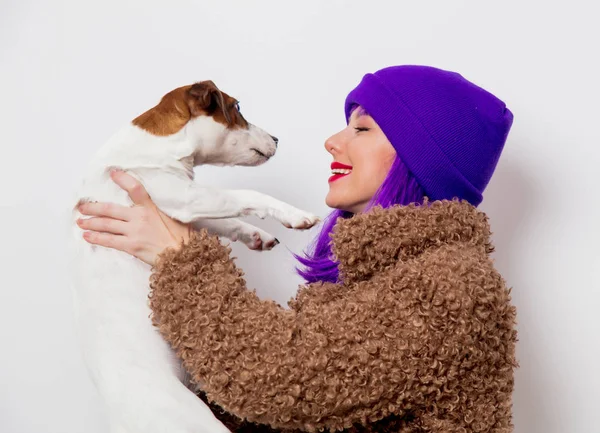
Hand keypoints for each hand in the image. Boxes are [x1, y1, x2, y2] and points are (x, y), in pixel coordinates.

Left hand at [77, 170, 191, 265]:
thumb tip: (153, 207)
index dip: (123, 179)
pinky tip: (87, 236)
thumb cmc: (181, 237)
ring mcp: (134, 232)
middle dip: (93, 208)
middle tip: (82, 206)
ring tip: (80, 221)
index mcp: (151, 208)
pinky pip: (109, 241)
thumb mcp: (174, 216)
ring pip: (106, 225)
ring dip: (91, 223)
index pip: (135, 188)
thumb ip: (160, 210)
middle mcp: (140, 217)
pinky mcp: (131, 246)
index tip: (113, 173)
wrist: (182, 255)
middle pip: (110, 209)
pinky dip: (97, 238)